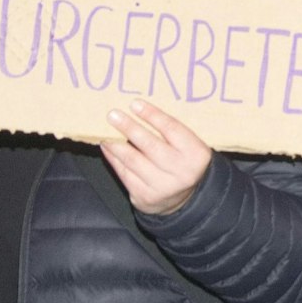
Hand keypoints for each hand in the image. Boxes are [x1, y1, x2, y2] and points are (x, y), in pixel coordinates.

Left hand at [101, 99, 212, 215]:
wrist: (182, 198)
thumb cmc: (183, 162)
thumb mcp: (189, 147)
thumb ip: (173, 132)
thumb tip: (140, 109)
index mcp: (196, 154)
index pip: (173, 130)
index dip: (153, 115)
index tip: (135, 104)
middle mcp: (182, 171)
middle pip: (150, 145)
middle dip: (129, 128)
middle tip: (113, 115)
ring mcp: (162, 186)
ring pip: (133, 160)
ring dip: (116, 143)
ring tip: (105, 130)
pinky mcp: (144, 196)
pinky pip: (124, 173)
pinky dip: (113, 158)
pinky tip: (108, 146)